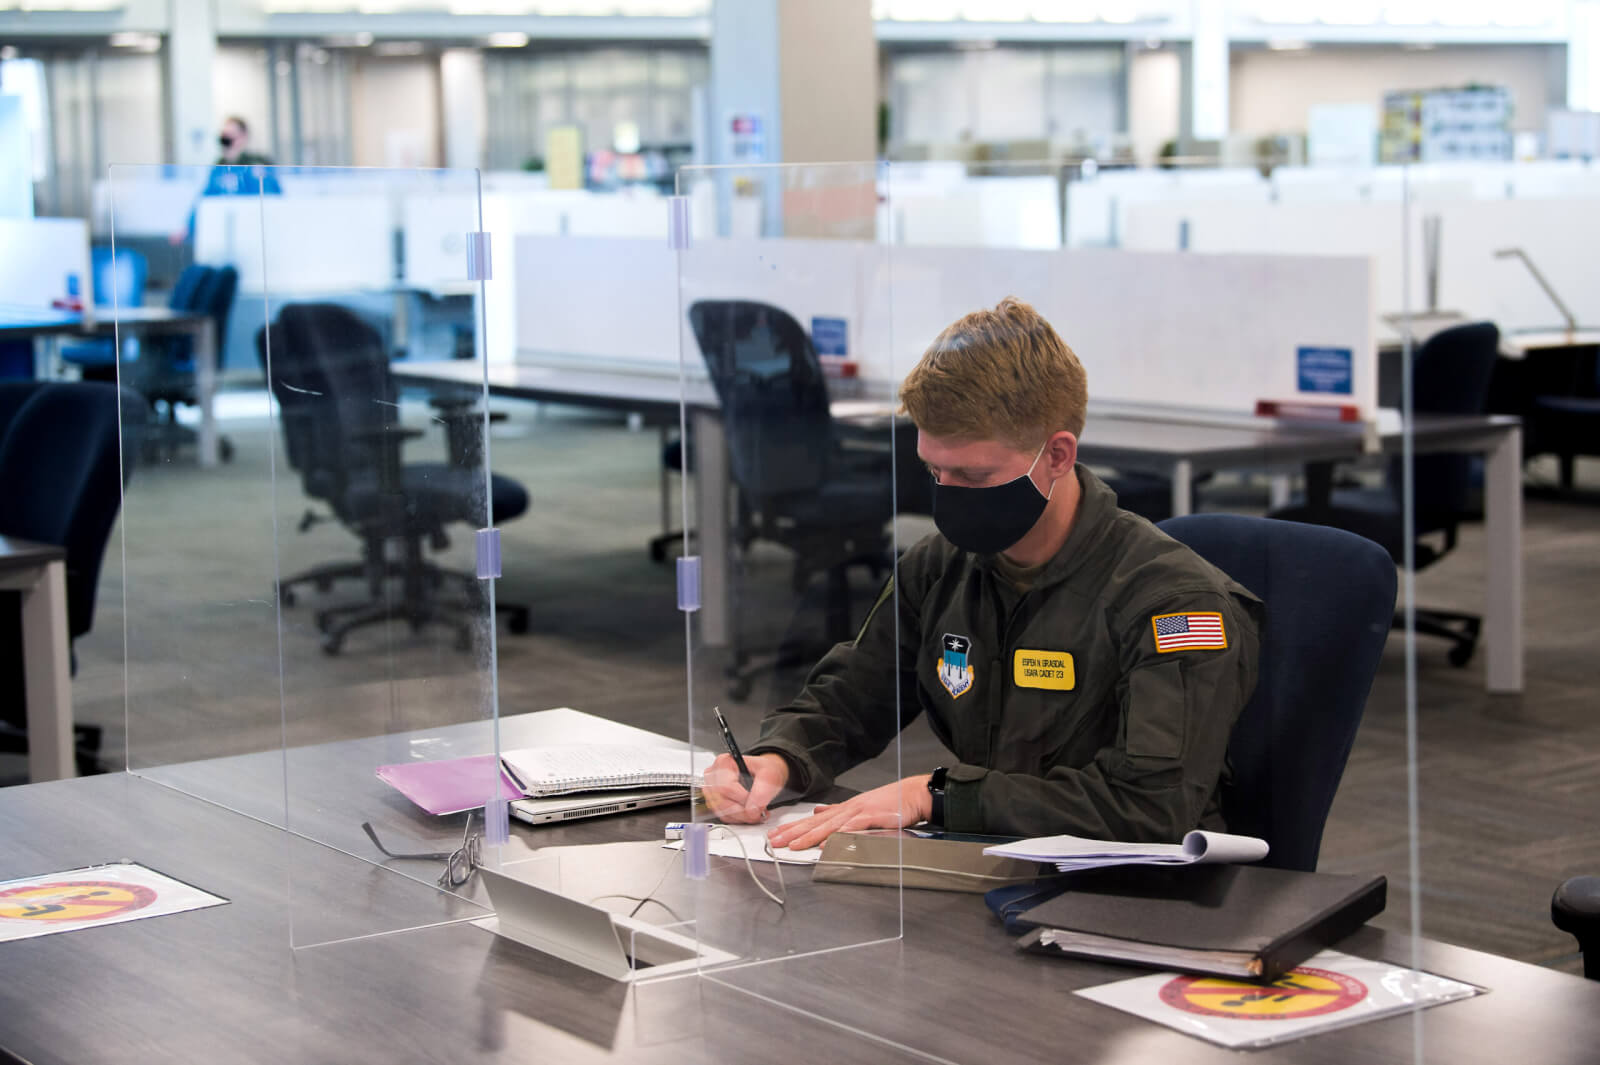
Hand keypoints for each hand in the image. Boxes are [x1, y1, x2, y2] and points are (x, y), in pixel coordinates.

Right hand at [701, 752, 789, 824]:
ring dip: (742, 816)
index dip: (743, 799)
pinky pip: (724, 816)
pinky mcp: (715, 802)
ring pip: (722, 812)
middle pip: (722, 802)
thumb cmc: (763, 769)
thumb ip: (763, 789)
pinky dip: (738, 818)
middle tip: (759, 811)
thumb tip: (753, 809)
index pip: (726, 787)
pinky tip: (749, 812)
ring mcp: (712, 790)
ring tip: (756, 811)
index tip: (757, 804)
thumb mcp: (770, 773)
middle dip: (744, 812)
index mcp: (724, 763)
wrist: (763, 773)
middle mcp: (714, 775)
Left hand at [765, 775, 932, 851]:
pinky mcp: (873, 818)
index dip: (793, 827)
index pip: (813, 820)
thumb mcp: (861, 806)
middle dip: (793, 833)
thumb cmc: (890, 802)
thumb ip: (838, 811)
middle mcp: (847, 809)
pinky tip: (827, 844)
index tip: (776, 835)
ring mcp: (859, 812)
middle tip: (774, 842)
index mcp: (843, 809)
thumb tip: (818, 812)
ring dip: (810, 837)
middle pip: (815, 823)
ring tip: (794, 845)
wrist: (914, 793)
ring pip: (830, 826)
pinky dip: (839, 836)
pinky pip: (852, 829)